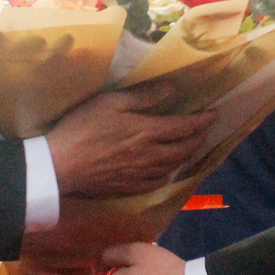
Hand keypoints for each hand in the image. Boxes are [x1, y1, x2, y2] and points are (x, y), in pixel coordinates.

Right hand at [47, 88, 214, 197]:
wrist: (60, 165)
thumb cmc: (82, 127)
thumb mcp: (111, 102)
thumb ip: (143, 96)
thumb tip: (172, 87)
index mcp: (147, 131)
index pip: (185, 126)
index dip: (202, 120)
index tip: (213, 114)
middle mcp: (151, 155)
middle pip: (184, 149)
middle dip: (198, 138)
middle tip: (204, 130)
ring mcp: (141, 174)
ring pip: (173, 166)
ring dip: (186, 155)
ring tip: (190, 147)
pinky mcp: (129, 187)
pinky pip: (157, 182)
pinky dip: (167, 173)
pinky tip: (166, 170)